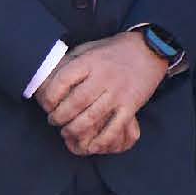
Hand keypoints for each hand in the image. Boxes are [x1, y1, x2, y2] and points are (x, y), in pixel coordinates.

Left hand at [37, 32, 165, 155]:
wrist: (150, 50)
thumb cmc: (113, 50)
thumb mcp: (89, 48)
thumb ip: (71, 61)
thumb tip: (47, 77)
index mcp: (90, 62)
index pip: (63, 81)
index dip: (50, 97)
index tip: (45, 104)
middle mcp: (104, 78)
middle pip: (76, 103)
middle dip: (59, 116)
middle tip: (53, 121)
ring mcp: (118, 93)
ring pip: (92, 118)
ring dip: (74, 130)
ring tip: (66, 132)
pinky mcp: (131, 106)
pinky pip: (114, 128)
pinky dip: (101, 140)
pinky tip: (90, 146)